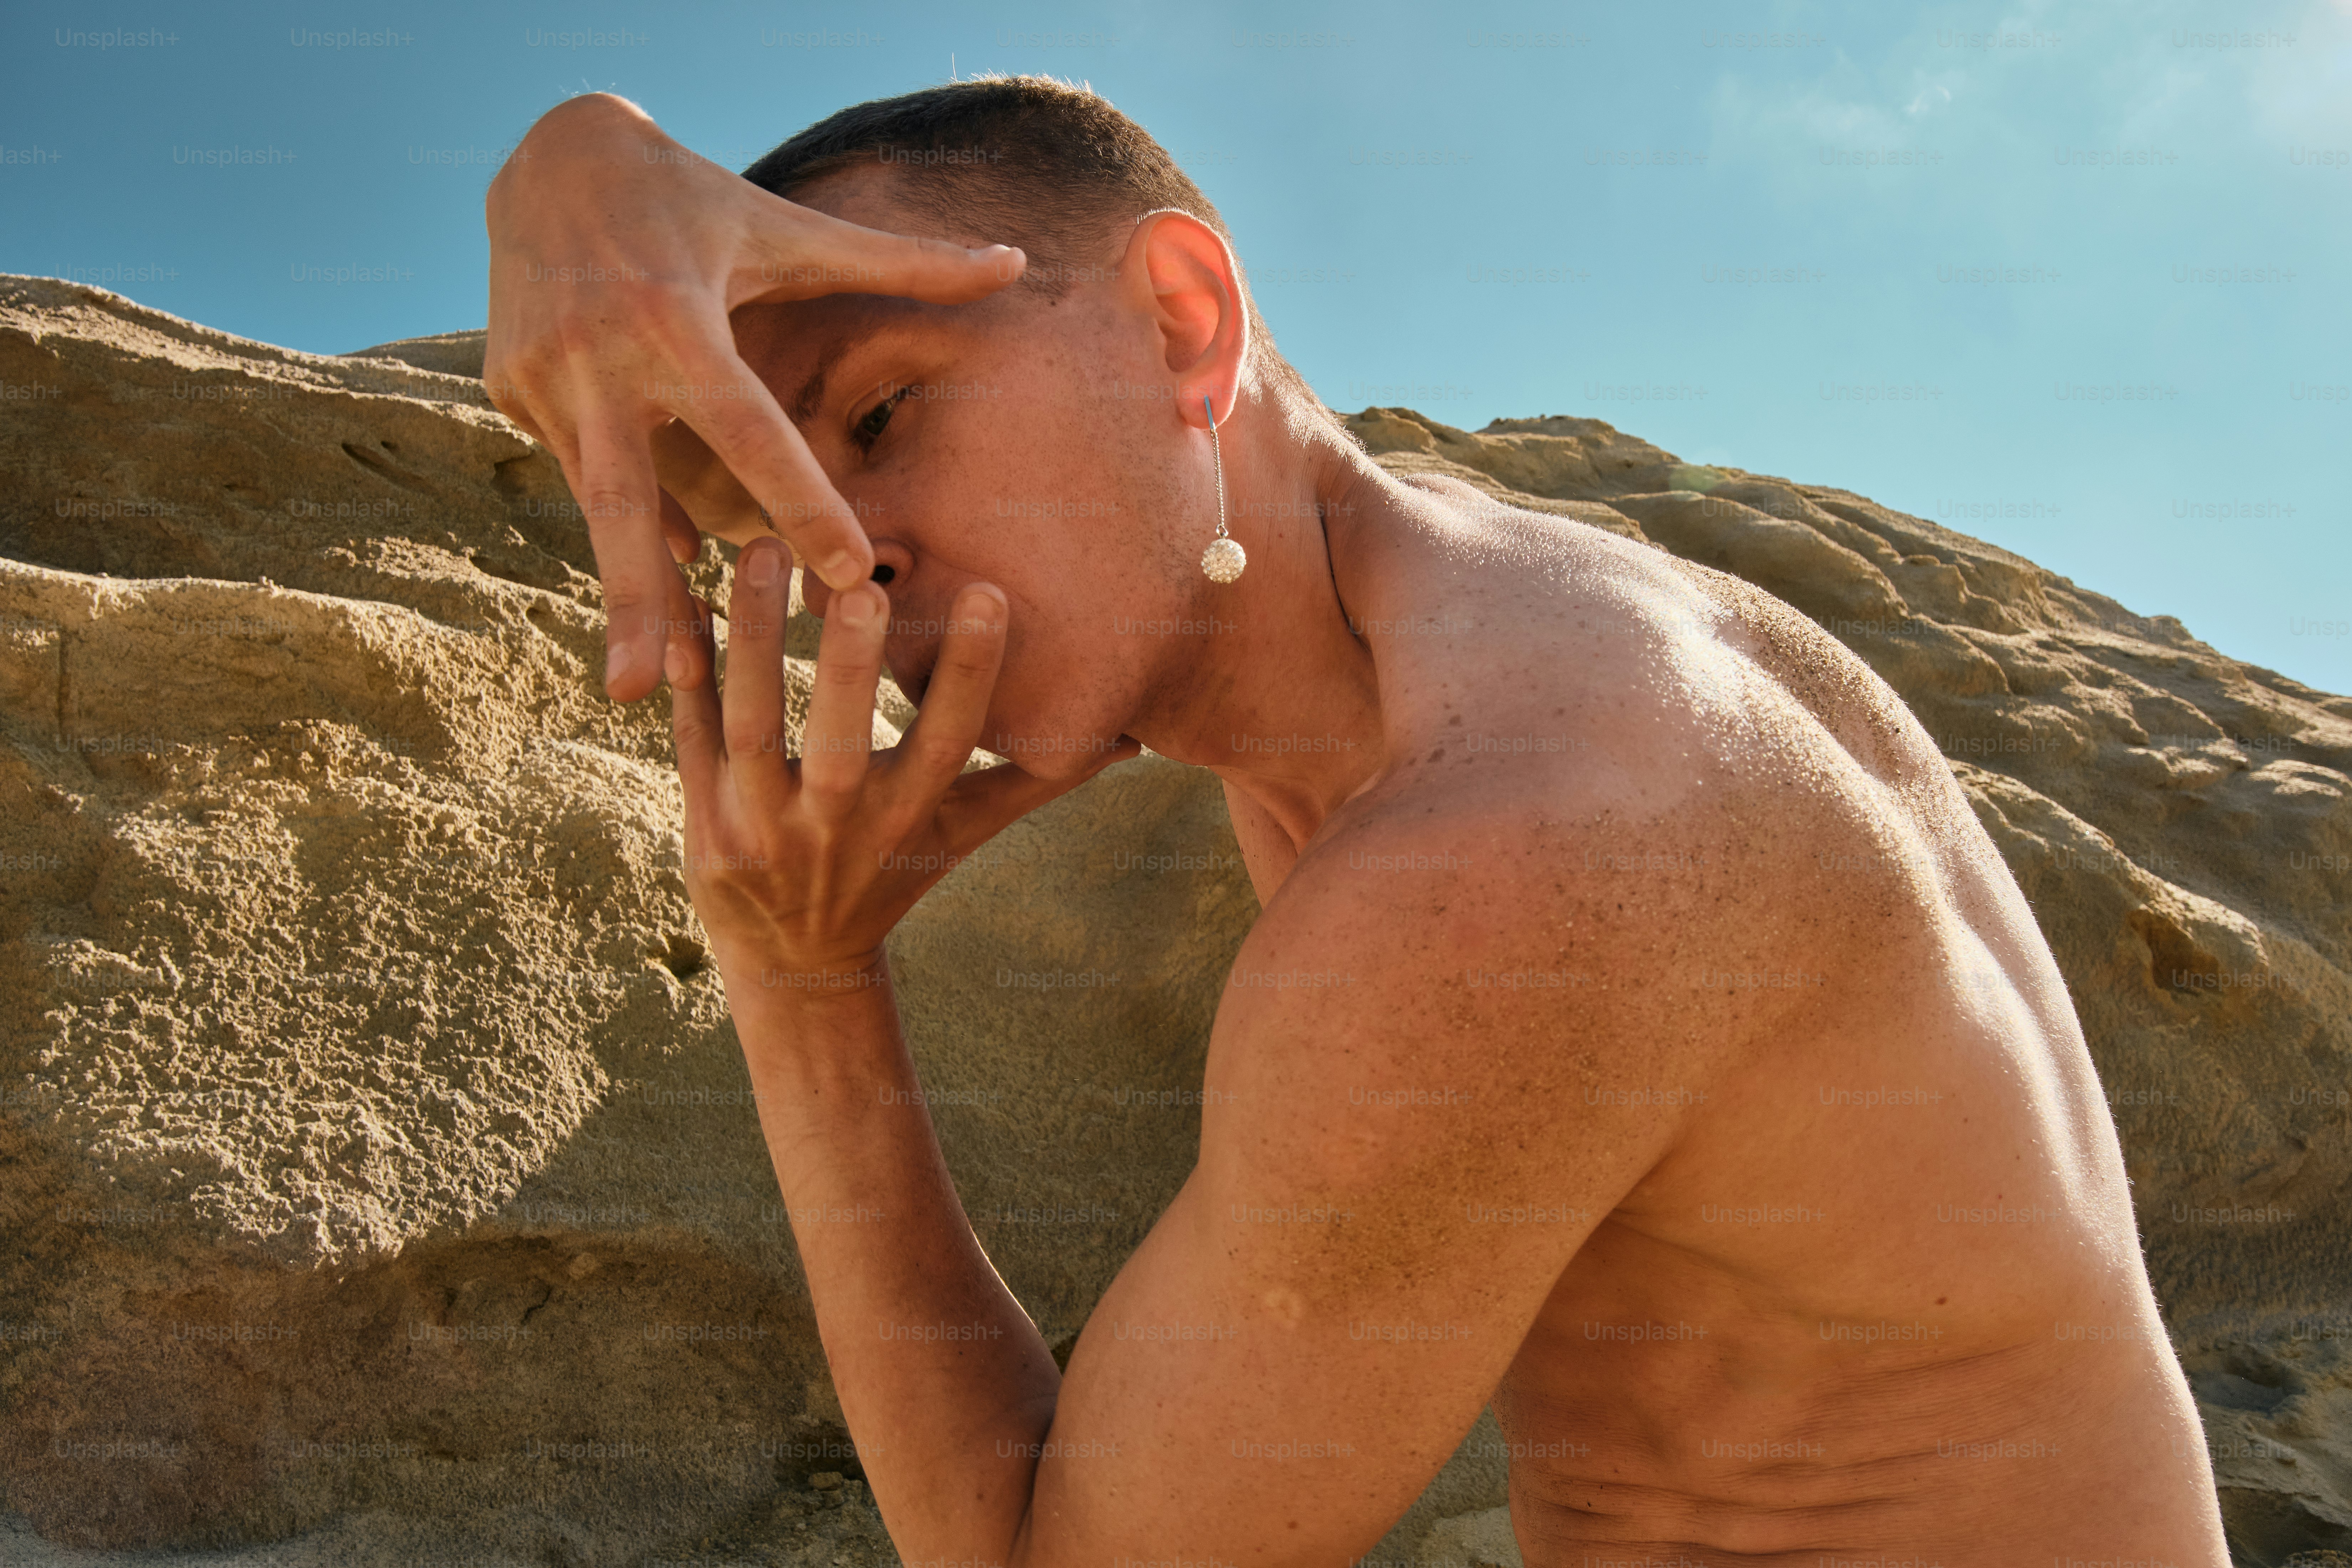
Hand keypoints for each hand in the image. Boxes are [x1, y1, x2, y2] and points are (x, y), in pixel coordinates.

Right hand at [482, 92, 1026, 700]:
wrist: (549, 153)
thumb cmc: (695, 195)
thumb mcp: (787, 225)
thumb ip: (900, 260)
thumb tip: (1015, 262)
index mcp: (673, 317)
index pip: (748, 428)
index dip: (800, 502)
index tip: (844, 576)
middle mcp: (598, 355)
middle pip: (621, 497)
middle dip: (633, 598)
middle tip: (641, 691)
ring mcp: (541, 378)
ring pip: (598, 499)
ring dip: (629, 585)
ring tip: (649, 682)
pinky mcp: (507, 388)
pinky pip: (578, 467)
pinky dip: (620, 513)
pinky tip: (660, 571)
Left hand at [670, 538, 1138, 995]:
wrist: (794, 961)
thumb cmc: (892, 871)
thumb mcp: (963, 832)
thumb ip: (1035, 779)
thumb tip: (1133, 738)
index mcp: (909, 817)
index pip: (949, 743)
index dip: (973, 675)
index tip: (991, 594)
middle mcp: (838, 827)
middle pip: (841, 741)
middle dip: (848, 662)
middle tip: (860, 578)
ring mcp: (763, 828)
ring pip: (752, 726)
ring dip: (752, 639)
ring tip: (757, 549)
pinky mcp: (702, 822)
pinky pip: (688, 736)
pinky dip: (683, 673)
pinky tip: (682, 603)